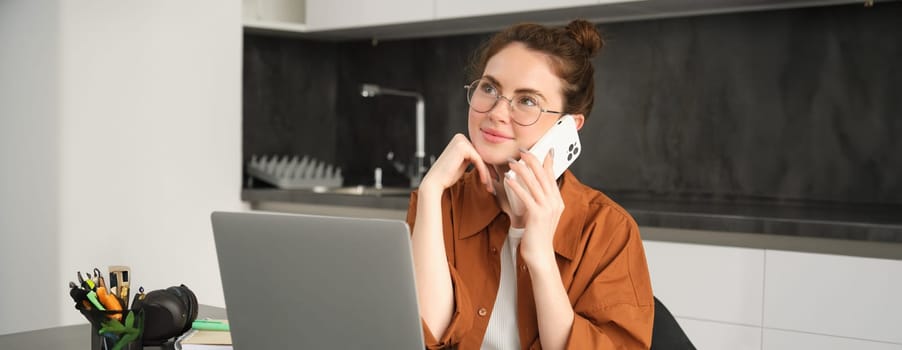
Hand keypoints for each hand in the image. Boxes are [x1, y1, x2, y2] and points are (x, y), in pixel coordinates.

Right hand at [419, 134, 492, 194]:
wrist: (435, 182)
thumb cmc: (447, 176)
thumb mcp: (463, 164)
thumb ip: (472, 158)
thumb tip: (488, 161)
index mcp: (460, 140)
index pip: (478, 153)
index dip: (487, 167)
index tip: (493, 178)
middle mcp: (460, 137)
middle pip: (481, 155)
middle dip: (489, 171)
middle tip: (494, 184)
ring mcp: (461, 141)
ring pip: (481, 159)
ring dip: (487, 174)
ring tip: (489, 186)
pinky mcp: (463, 147)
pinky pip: (479, 161)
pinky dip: (483, 172)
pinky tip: (484, 182)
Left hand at [504, 149, 564, 264]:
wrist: (540, 256)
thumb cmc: (537, 236)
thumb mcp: (541, 215)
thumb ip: (540, 201)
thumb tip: (531, 187)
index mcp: (557, 201)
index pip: (553, 176)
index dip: (548, 161)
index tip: (544, 150)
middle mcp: (555, 202)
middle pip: (544, 175)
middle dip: (533, 160)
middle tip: (522, 151)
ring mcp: (547, 208)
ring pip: (534, 183)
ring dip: (522, 170)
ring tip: (512, 162)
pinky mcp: (537, 215)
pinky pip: (526, 196)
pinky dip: (517, 185)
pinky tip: (508, 180)